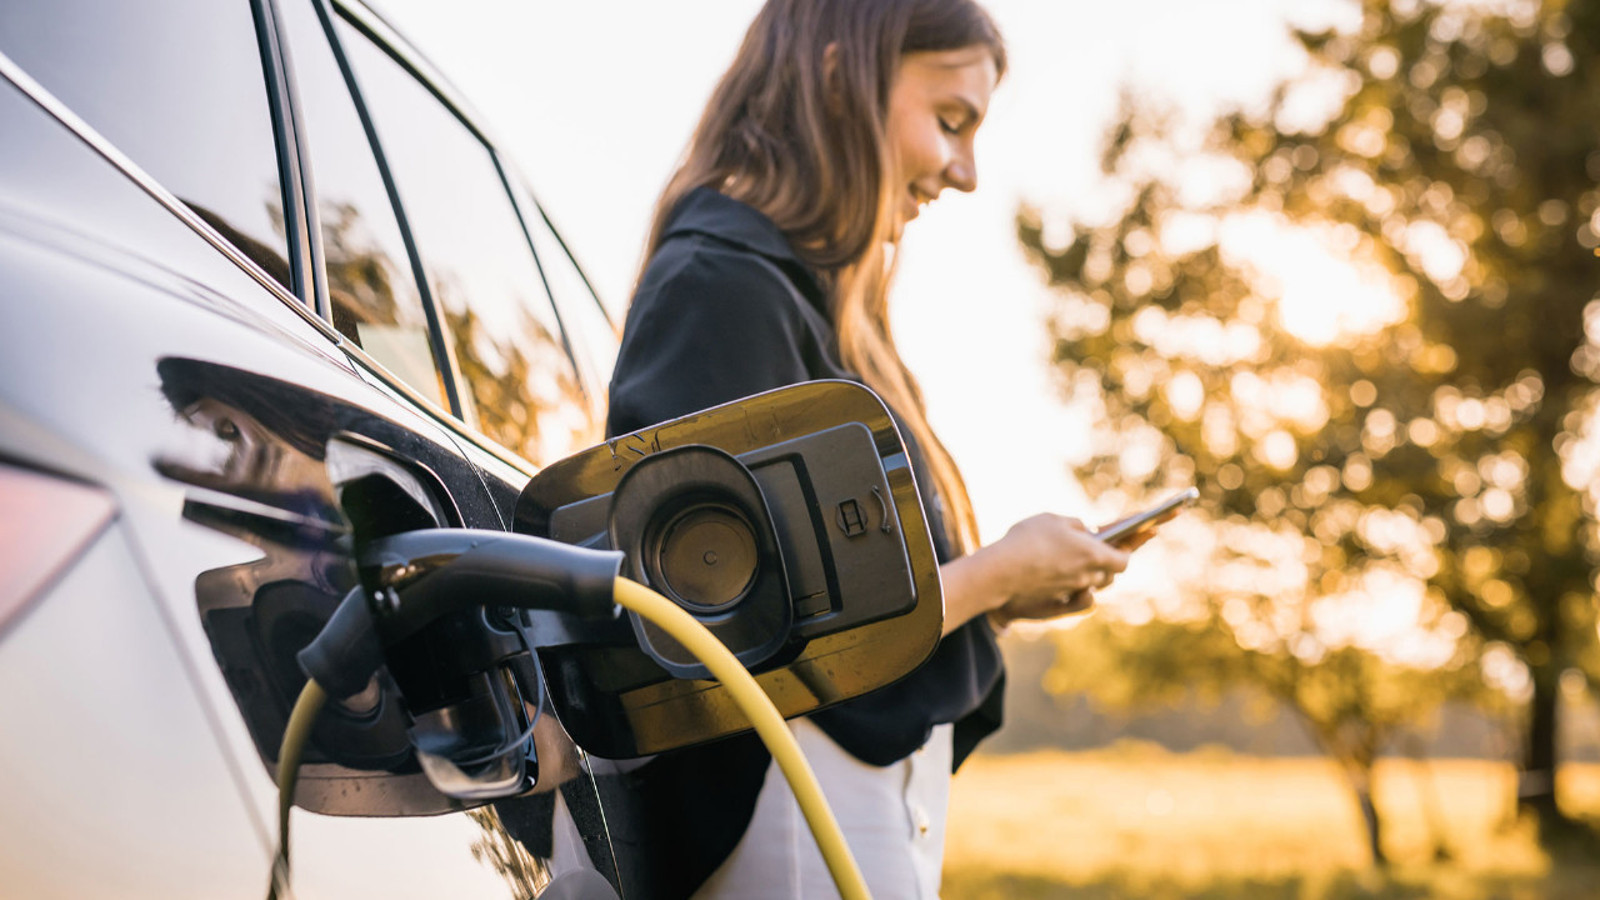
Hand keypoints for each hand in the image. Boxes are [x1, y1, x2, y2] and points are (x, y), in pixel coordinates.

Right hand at [980, 513, 1129, 627]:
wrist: (998, 573)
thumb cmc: (1026, 541)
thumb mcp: (1053, 520)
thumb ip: (1076, 526)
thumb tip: (1086, 533)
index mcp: (1094, 554)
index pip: (1124, 557)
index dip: (1130, 548)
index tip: (1136, 540)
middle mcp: (1089, 577)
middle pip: (1109, 573)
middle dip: (1107, 560)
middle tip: (1102, 549)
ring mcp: (1074, 595)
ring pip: (1094, 585)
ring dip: (1092, 574)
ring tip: (1086, 562)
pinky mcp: (1059, 608)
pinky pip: (1080, 601)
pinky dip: (1080, 591)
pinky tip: (1075, 582)